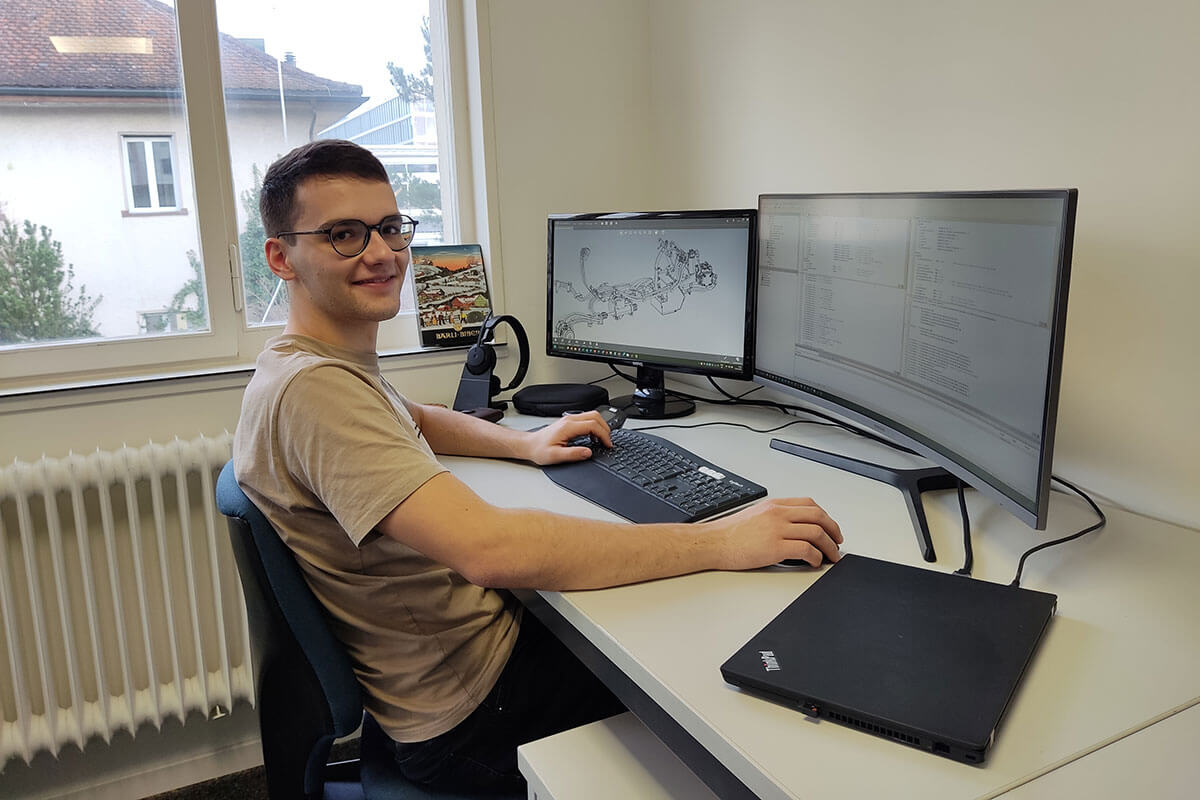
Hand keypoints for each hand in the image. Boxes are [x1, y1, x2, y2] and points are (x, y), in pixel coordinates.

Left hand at [522, 411, 613, 464]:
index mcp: (568, 427)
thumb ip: (573, 454)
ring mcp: (569, 419)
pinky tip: (593, 437)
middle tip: (608, 441)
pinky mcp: (569, 422)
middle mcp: (569, 420)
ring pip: (592, 415)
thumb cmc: (539, 450)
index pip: (593, 425)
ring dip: (601, 426)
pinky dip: (595, 426)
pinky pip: (587, 419)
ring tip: (602, 440)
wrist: (529, 445)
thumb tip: (588, 453)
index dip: (604, 435)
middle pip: (595, 416)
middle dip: (605, 428)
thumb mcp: (556, 456)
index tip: (608, 444)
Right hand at [706, 497, 842, 569]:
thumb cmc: (730, 533)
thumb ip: (775, 517)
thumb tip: (794, 528)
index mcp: (774, 505)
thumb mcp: (755, 515)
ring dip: (829, 547)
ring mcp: (777, 530)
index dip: (826, 517)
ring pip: (816, 533)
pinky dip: (816, 557)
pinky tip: (814, 563)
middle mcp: (778, 514)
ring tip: (831, 556)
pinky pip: (806, 550)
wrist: (713, 542)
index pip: (809, 505)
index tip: (831, 529)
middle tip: (837, 543)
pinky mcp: (775, 547)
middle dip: (834, 531)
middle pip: (818, 517)